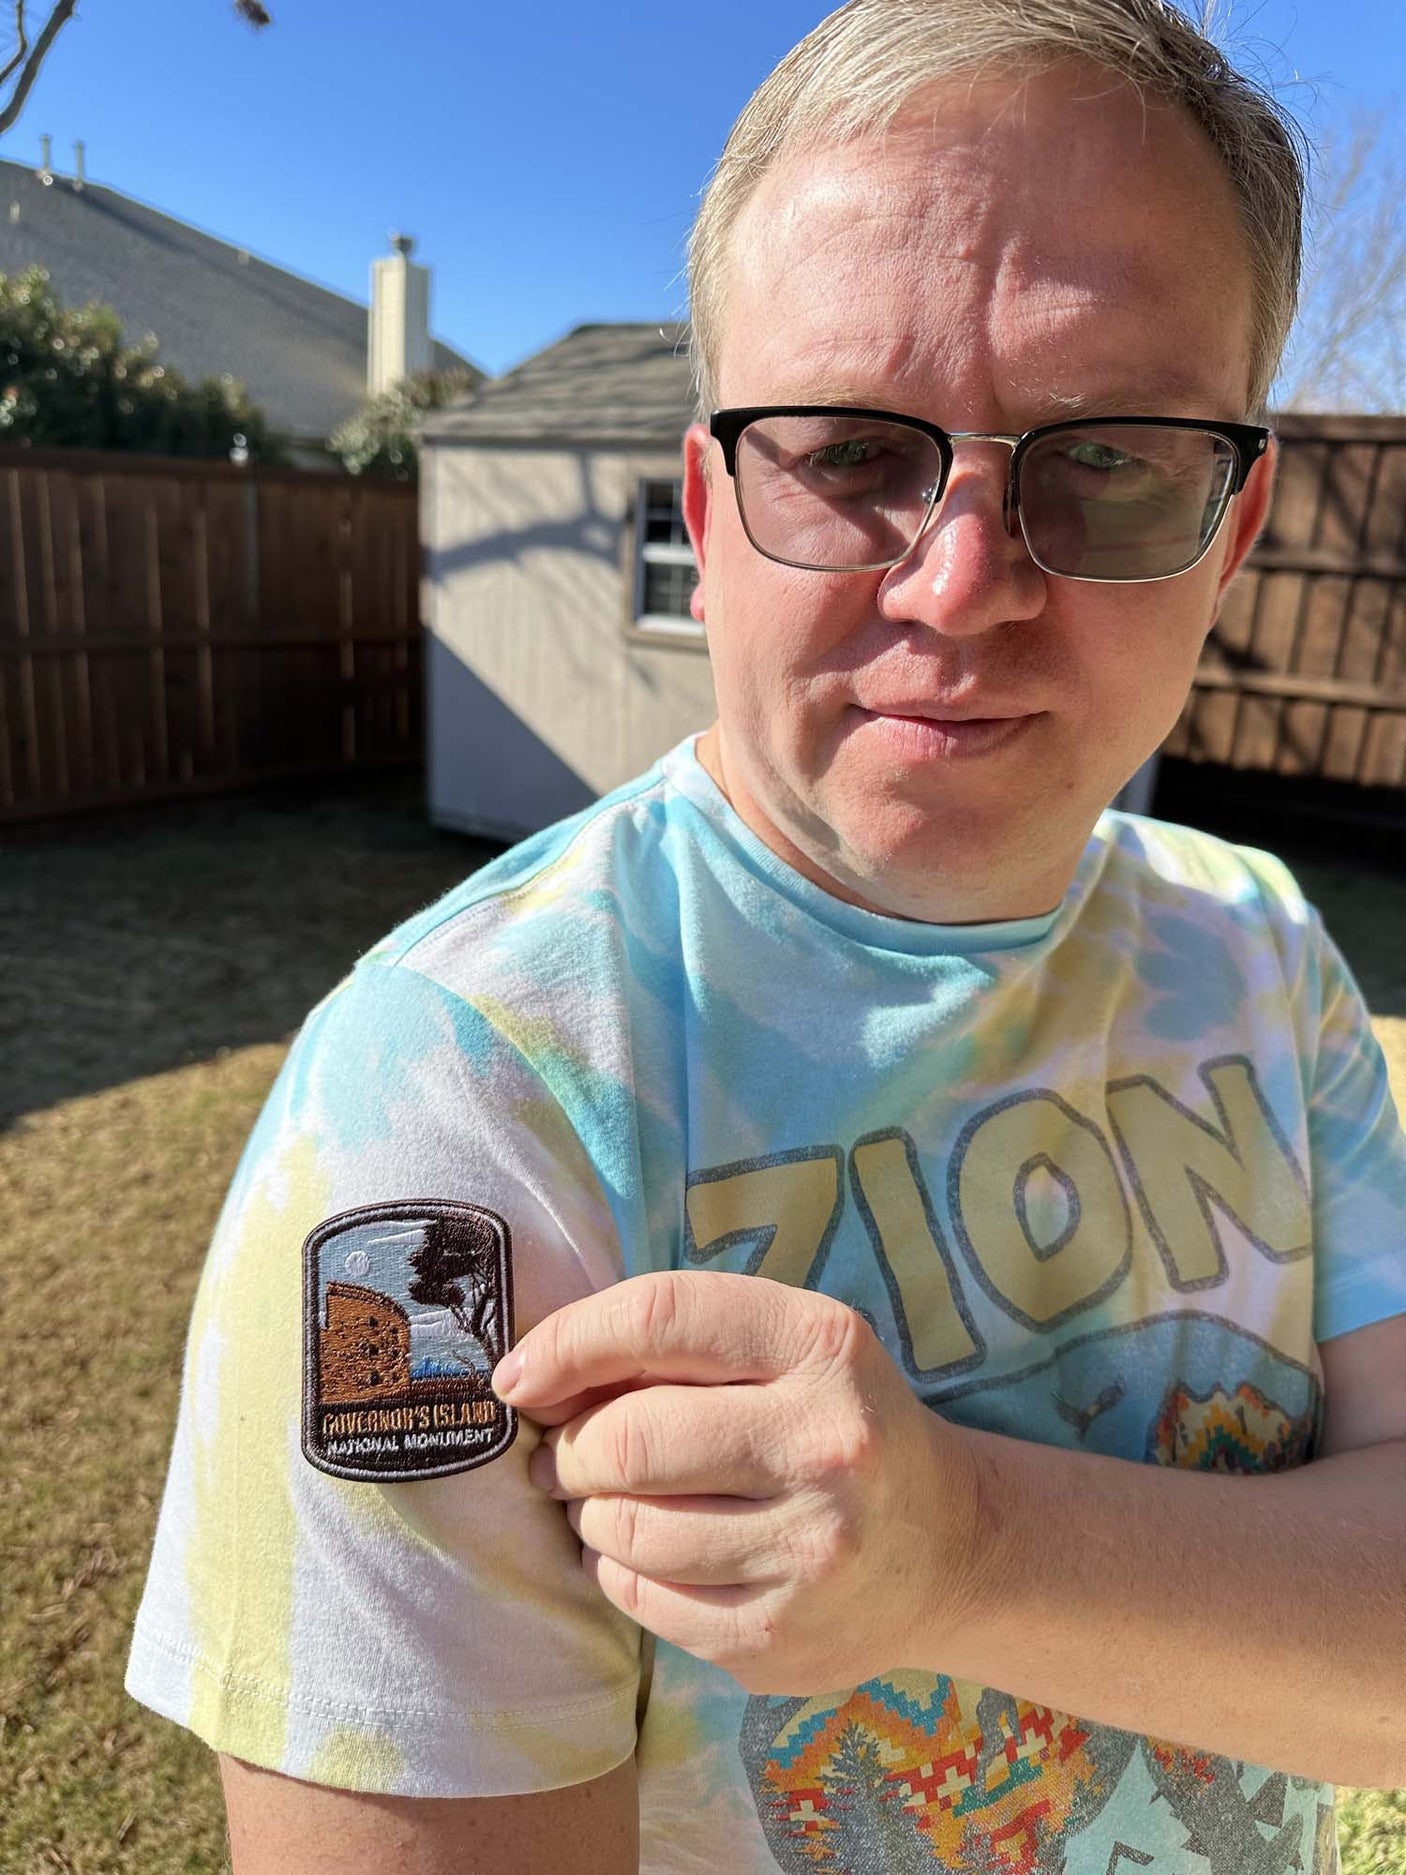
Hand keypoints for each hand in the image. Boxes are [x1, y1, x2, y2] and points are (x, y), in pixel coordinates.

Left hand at [491, 1271, 982, 1693]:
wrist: (950, 1548)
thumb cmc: (834, 1423)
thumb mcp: (788, 1348)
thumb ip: (678, 1343)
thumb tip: (533, 1378)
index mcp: (822, 1346)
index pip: (659, 1318)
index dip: (567, 1342)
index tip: (519, 1377)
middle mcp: (825, 1445)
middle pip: (627, 1441)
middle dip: (569, 1448)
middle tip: (562, 1454)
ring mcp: (807, 1551)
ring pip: (622, 1529)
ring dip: (588, 1512)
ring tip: (608, 1501)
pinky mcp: (779, 1637)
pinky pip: (641, 1600)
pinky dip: (617, 1572)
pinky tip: (649, 1553)